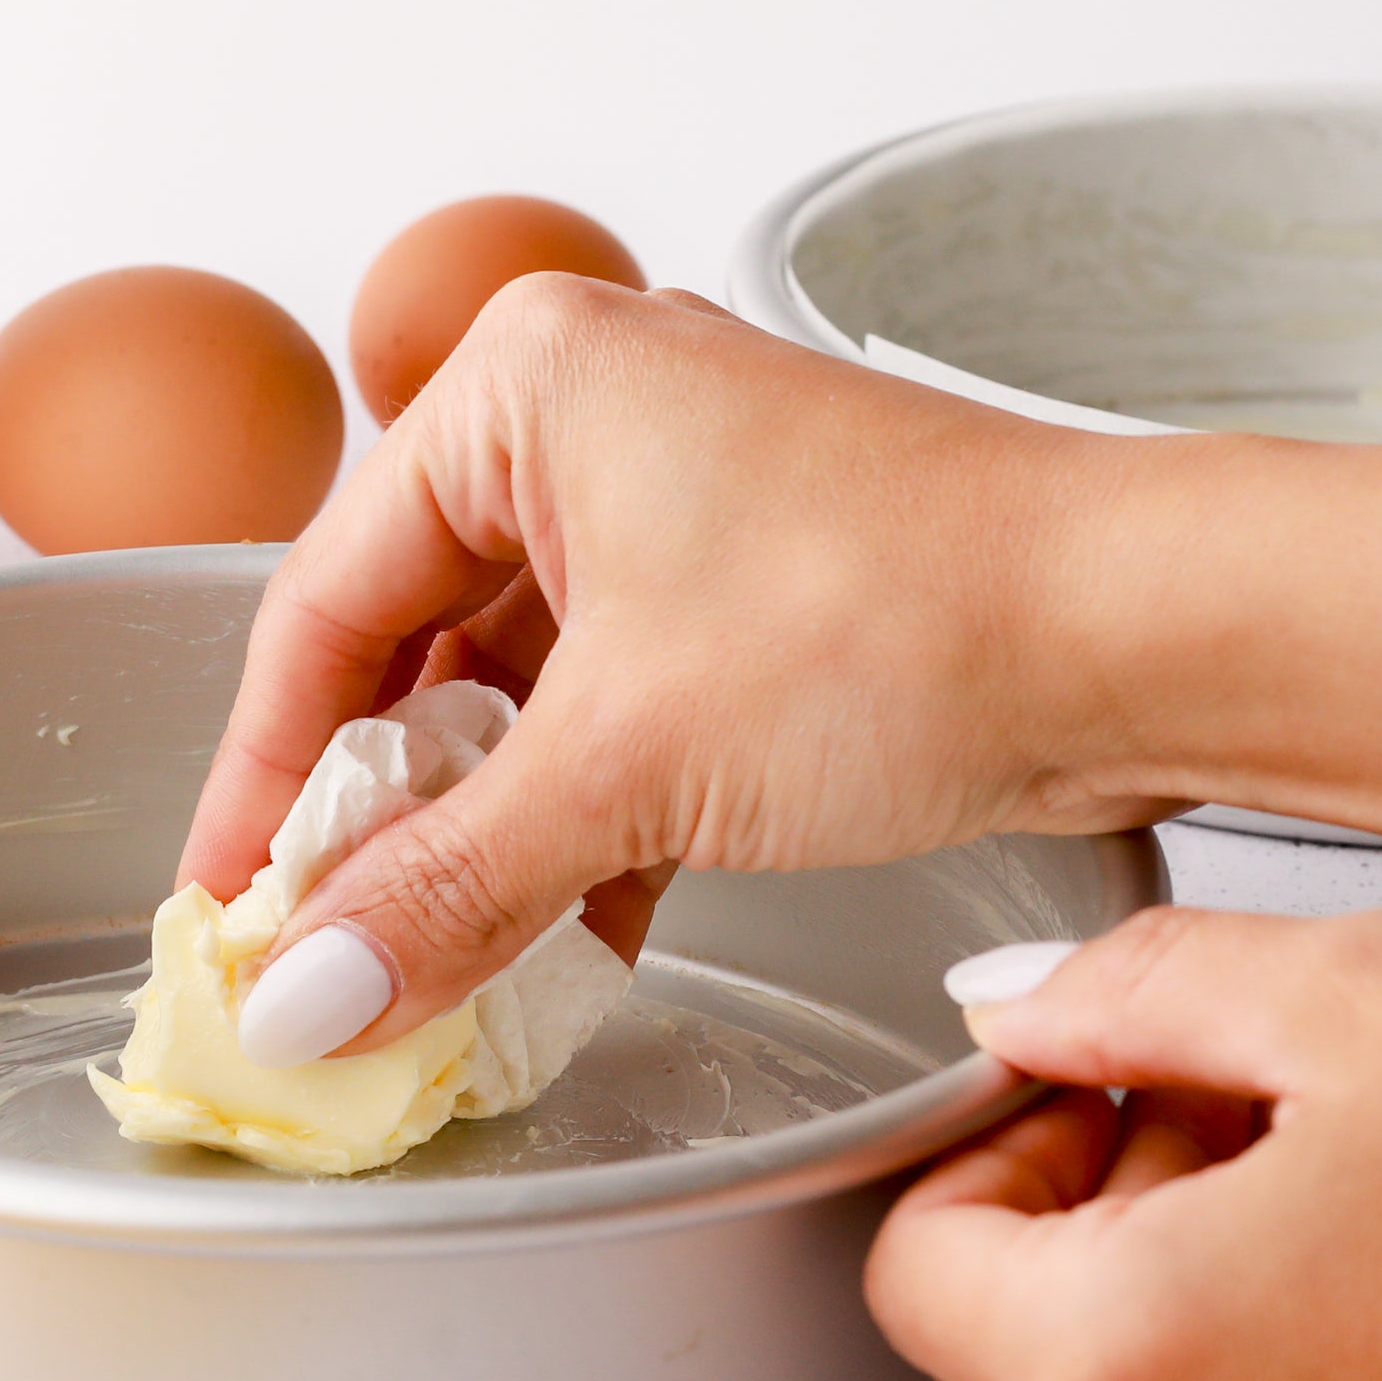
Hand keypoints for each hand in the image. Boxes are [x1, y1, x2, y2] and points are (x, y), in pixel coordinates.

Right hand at [179, 278, 1180, 1058]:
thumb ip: (445, 887)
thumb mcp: (631, 768)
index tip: (230, 912)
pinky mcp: (762, 592)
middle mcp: (593, 415)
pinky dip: (584, 827)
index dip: (266, 777)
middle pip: (418, 646)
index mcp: (522, 384)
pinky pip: (620, 715)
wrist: (1151, 631)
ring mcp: (686, 502)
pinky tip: (565, 944)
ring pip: (525, 694)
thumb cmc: (906, 617)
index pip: (326, 600)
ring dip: (486, 840)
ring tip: (438, 976)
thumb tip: (304, 996)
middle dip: (381, 820)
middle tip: (328, 961)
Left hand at [864, 904, 1381, 1380]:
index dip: (1008, 1146)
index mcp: (1121, 1365)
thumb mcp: (1366, 992)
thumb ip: (1136, 987)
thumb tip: (1009, 1012)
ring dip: (1247, 1297)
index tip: (1139, 1085)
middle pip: (1056, 1337)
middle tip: (1322, 1114)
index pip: (916, 1263)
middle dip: (1148, 1206)